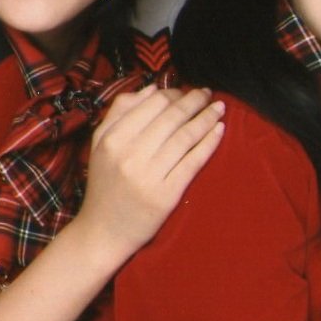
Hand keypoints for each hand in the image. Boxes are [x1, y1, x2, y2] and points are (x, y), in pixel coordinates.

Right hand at [75, 86, 224, 258]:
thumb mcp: (100, 144)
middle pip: (172, 117)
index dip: (175, 94)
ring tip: (220, 108)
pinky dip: (209, 142)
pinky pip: (194, 161)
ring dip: (207, 117)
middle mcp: (130, 154)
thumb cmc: (105, 184)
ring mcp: (150, 175)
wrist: (103, 231)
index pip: (153, 104)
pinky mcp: (167, 194)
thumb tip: (152, 89)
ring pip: (185, 136)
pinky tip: (219, 130)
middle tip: (208, 93)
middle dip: (195, 101)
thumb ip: (120, 112)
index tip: (186, 91)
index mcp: (113, 139)